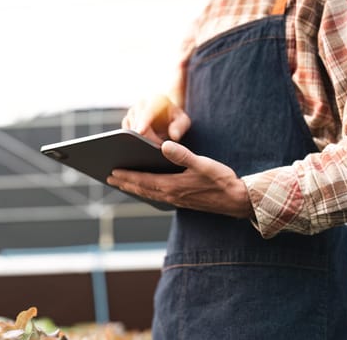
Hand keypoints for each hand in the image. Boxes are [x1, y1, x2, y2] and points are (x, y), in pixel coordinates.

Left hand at [107, 141, 253, 217]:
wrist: (236, 200)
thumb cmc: (221, 180)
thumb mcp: (202, 163)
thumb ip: (182, 155)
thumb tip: (164, 145)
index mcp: (172, 185)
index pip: (143, 181)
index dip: (126, 176)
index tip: (112, 172)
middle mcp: (171, 195)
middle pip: (142, 189)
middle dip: (125, 183)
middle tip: (109, 178)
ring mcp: (177, 200)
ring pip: (149, 194)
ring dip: (134, 189)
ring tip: (123, 183)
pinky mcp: (183, 201)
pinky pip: (158, 197)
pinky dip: (148, 192)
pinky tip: (147, 189)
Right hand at [122, 94, 190, 144]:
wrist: (166, 116)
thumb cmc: (175, 119)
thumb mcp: (182, 122)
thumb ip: (179, 127)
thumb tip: (174, 135)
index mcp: (156, 99)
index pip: (148, 111)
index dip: (143, 122)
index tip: (140, 132)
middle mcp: (142, 103)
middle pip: (137, 121)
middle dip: (146, 136)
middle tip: (157, 146)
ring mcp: (132, 111)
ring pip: (131, 128)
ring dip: (141, 138)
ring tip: (154, 143)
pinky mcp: (127, 119)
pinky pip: (127, 132)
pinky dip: (134, 139)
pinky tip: (144, 141)